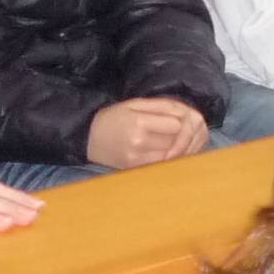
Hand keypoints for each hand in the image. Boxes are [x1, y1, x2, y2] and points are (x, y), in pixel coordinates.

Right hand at [86, 97, 207, 168]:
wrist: (87, 138)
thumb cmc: (113, 117)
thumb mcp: (134, 104)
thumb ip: (162, 106)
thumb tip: (187, 113)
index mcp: (139, 122)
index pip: (177, 124)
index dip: (181, 120)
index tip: (175, 118)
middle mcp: (139, 142)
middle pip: (177, 141)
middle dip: (181, 135)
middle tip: (175, 131)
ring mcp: (138, 159)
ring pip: (173, 155)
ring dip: (177, 148)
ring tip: (169, 140)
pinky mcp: (136, 169)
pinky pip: (162, 165)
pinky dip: (167, 158)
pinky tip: (162, 151)